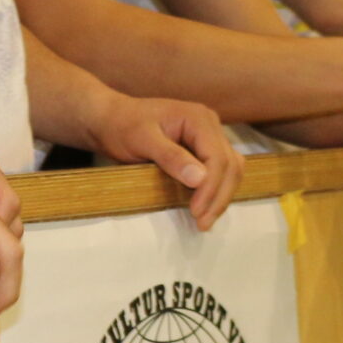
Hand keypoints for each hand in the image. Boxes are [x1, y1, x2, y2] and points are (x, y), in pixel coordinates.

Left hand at [87, 94, 243, 229]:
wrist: (112, 119)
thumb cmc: (123, 126)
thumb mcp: (142, 140)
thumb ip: (170, 157)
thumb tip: (200, 179)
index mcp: (198, 118)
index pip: (218, 157)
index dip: (210, 188)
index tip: (196, 212)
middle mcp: (210, 124)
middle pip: (230, 165)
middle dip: (219, 197)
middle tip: (202, 224)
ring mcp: (209, 136)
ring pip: (230, 170)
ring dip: (221, 196)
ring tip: (204, 221)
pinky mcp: (203, 148)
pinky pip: (220, 171)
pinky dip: (215, 190)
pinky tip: (204, 207)